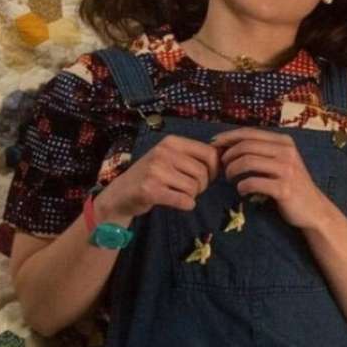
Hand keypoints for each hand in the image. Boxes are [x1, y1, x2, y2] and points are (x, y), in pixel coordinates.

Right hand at [97, 134, 218, 218]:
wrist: (121, 193)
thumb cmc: (152, 175)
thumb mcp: (171, 158)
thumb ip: (194, 156)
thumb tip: (226, 156)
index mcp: (171, 142)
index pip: (210, 153)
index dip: (215, 169)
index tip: (207, 176)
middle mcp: (163, 152)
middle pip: (203, 173)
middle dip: (203, 185)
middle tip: (191, 189)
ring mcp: (155, 171)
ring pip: (194, 187)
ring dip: (193, 195)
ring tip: (179, 193)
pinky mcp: (150, 190)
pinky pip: (184, 200)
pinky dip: (186, 205)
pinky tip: (179, 203)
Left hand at [211, 128, 334, 230]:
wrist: (314, 208)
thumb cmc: (291, 184)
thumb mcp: (281, 160)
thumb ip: (262, 150)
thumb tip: (228, 143)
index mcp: (285, 141)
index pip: (250, 132)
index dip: (228, 137)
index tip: (214, 144)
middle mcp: (287, 152)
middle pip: (246, 146)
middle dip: (228, 155)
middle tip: (222, 166)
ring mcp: (287, 170)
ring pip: (247, 162)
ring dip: (232, 170)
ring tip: (230, 178)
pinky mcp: (284, 189)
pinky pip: (253, 183)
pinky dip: (241, 187)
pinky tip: (242, 191)